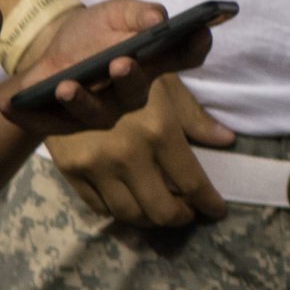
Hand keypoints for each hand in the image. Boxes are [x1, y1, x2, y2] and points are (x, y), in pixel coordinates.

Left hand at [1, 0, 214, 139]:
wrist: (51, 52)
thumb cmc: (91, 32)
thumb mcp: (114, 11)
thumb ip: (138, 13)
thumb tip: (158, 19)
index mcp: (151, 61)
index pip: (183, 57)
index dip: (195, 47)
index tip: (199, 33)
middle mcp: (131, 90)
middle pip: (138, 91)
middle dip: (130, 79)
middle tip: (120, 63)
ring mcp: (99, 109)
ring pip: (96, 113)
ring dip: (81, 101)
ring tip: (64, 86)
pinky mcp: (65, 121)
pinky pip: (48, 123)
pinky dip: (27, 116)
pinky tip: (7, 106)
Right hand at [46, 71, 236, 225]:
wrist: (63, 70)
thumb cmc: (127, 70)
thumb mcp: (166, 84)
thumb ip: (194, 117)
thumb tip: (227, 140)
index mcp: (159, 129)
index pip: (192, 182)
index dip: (209, 202)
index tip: (218, 210)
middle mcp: (128, 153)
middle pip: (161, 209)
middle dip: (181, 218)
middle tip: (190, 213)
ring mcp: (96, 165)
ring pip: (129, 213)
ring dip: (151, 220)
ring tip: (164, 211)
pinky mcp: (71, 171)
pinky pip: (100, 206)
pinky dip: (121, 212)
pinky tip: (133, 204)